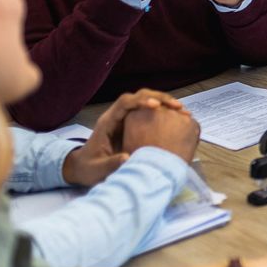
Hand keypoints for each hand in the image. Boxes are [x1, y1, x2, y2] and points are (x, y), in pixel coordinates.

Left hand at [62, 88, 186, 185]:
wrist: (82, 168)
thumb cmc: (88, 168)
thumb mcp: (97, 169)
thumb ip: (110, 164)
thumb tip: (128, 157)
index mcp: (108, 122)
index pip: (125, 102)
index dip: (141, 101)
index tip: (156, 106)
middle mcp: (118, 116)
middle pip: (139, 97)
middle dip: (160, 99)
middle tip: (179, 108)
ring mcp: (126, 119)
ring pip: (147, 102)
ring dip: (165, 105)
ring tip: (183, 113)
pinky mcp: (133, 125)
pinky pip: (149, 113)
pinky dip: (164, 114)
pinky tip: (177, 121)